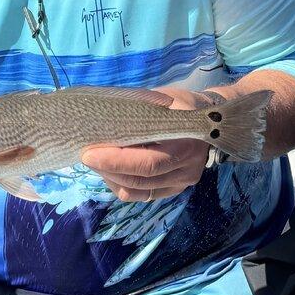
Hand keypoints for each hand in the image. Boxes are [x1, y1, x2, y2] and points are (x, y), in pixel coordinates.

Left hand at [81, 87, 213, 203]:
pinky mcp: (173, 190)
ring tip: (96, 161)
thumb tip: (102, 117)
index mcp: (188, 144)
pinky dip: (120, 184)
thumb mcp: (164, 99)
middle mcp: (187, 169)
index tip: (90, 152)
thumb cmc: (182, 104)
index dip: (116, 161)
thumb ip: (139, 110)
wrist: (209, 119)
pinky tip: (110, 171)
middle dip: (107, 169)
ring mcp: (181, 184)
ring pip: (137, 191)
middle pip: (140, 179)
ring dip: (111, 178)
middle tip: (85, 155)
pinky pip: (141, 195)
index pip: (148, 162)